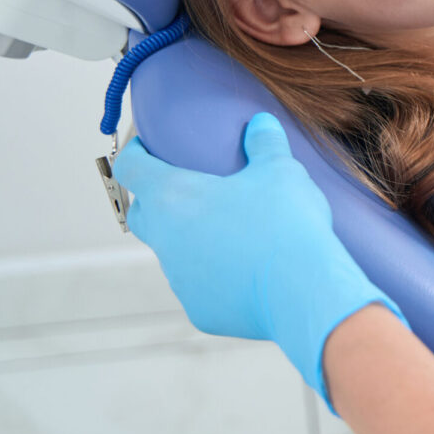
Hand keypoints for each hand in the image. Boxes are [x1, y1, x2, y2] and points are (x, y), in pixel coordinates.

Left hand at [113, 112, 407, 410]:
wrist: (303, 290)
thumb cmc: (284, 222)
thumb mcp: (280, 169)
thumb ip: (265, 142)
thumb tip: (261, 124)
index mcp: (172, 197)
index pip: (130, 168)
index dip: (135, 153)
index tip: (146, 146)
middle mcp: (166, 240)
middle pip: (143, 214)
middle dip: (157, 198)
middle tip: (189, 185)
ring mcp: (180, 280)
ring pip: (175, 252)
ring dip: (191, 238)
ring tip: (228, 227)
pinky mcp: (200, 310)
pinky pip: (200, 285)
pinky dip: (216, 272)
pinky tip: (247, 266)